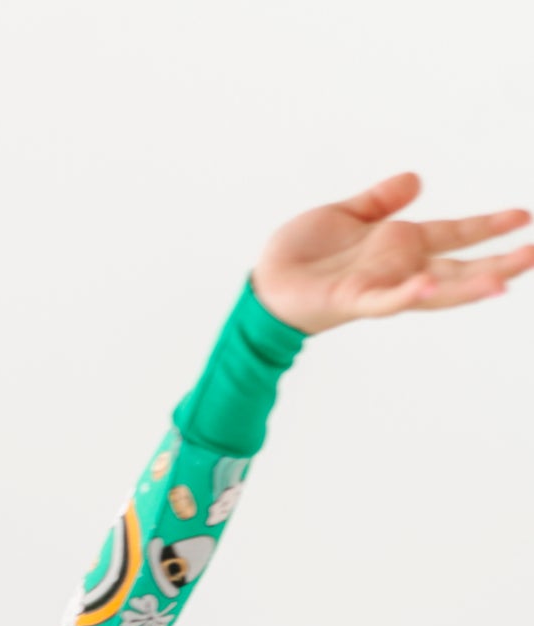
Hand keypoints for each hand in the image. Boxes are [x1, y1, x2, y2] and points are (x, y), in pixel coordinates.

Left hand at [252, 171, 533, 334]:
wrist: (264, 283)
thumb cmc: (301, 255)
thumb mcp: (348, 215)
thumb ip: (382, 201)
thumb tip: (416, 179)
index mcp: (399, 246)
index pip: (454, 234)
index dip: (487, 226)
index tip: (524, 218)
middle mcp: (396, 269)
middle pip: (457, 267)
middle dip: (496, 263)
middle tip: (533, 255)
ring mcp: (378, 287)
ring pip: (431, 289)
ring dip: (466, 287)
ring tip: (501, 281)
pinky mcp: (352, 299)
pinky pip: (384, 299)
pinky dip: (407, 293)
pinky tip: (429, 283)